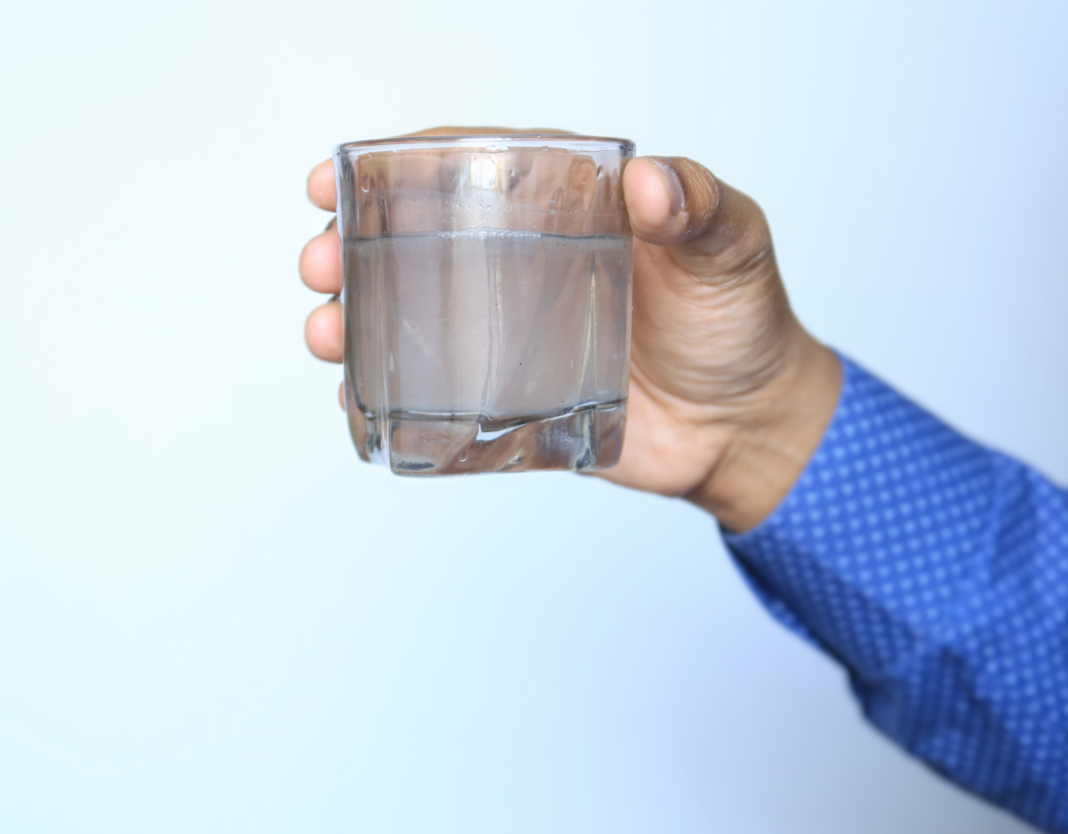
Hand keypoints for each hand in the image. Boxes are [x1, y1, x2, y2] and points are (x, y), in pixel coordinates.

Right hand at [299, 128, 841, 531]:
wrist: (747, 428)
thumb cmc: (741, 324)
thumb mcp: (733, 248)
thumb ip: (700, 206)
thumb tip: (649, 183)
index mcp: (561, 213)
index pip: (466, 172)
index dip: (393, 171)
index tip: (338, 181)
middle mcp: (523, 270)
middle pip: (415, 248)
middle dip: (350, 251)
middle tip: (321, 265)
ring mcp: (510, 340)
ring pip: (411, 323)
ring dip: (354, 323)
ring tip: (328, 334)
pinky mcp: (510, 403)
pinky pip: (435, 399)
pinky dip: (389, 399)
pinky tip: (357, 399)